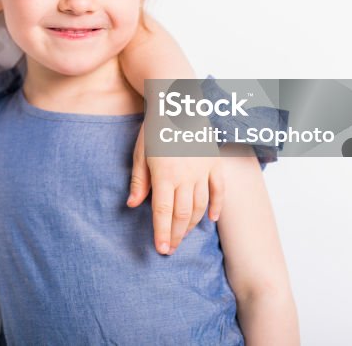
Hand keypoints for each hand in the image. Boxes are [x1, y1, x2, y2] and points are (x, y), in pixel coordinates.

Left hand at [127, 125, 224, 254]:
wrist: (179, 103)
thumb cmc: (155, 128)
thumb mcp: (140, 153)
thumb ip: (139, 180)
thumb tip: (132, 204)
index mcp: (164, 173)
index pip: (163, 211)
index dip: (162, 232)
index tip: (162, 249)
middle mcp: (186, 175)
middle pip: (183, 214)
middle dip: (177, 234)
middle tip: (172, 248)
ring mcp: (203, 170)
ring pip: (200, 206)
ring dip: (192, 224)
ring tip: (183, 235)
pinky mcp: (215, 163)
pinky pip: (219, 191)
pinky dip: (216, 207)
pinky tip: (210, 219)